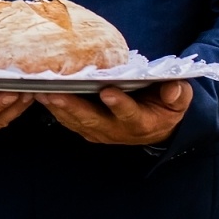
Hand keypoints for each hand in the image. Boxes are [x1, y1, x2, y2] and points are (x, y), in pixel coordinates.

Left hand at [37, 81, 191, 145]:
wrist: (154, 126)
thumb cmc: (165, 107)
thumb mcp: (178, 100)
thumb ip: (177, 94)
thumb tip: (173, 88)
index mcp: (141, 122)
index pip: (129, 115)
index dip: (119, 105)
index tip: (108, 92)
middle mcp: (116, 130)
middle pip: (93, 120)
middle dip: (73, 107)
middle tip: (56, 93)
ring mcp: (99, 131)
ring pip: (76, 121)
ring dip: (58, 108)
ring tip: (42, 92)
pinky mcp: (86, 128)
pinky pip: (67, 120)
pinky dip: (53, 108)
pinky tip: (39, 95)